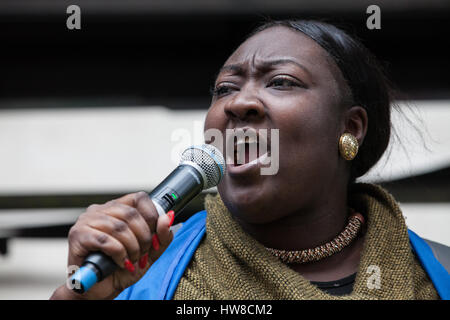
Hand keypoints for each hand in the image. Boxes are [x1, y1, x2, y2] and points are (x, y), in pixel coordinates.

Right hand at [50, 191, 173, 299]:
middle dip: (143, 237)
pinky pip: (105, 240)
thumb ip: (161, 236)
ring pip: (119, 227)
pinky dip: (119, 253)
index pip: (139, 198)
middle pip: (131, 214)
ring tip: (133, 260)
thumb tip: (167, 217)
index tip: (155, 236)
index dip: (152, 216)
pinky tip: (121, 262)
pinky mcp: (78, 235)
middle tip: (143, 254)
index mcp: (117, 208)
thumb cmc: (120, 269)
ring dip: (132, 248)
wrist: (98, 291)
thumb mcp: (149, 253)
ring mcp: (87, 221)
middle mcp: (100, 210)